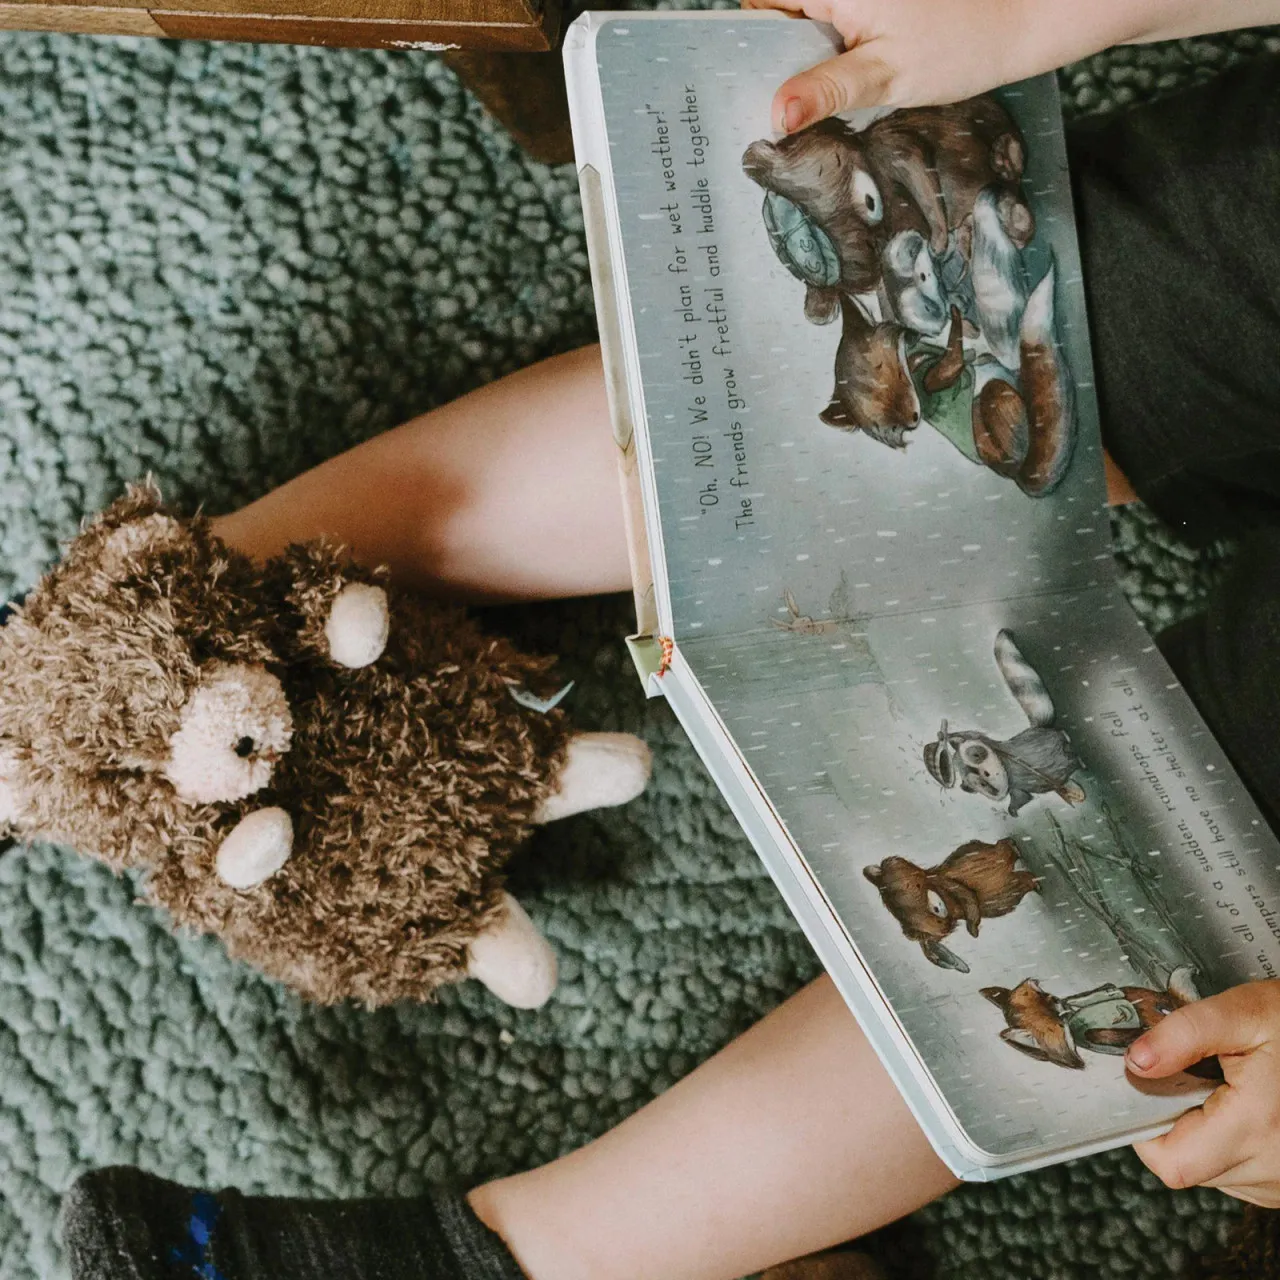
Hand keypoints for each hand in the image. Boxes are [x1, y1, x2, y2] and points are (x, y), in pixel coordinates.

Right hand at [739, 0, 1279, 131]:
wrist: (1028, 18)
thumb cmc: (964, 42)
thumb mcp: (886, 77)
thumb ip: (825, 92)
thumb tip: (773, 116)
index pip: (760, 6)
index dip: (749, 47)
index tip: (747, 92)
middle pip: (780, 16)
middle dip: (778, 62)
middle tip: (783, 113)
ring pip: (805, 24)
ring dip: (805, 65)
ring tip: (813, 103)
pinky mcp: (871, 6)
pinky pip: (830, 28)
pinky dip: (828, 57)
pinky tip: (838, 86)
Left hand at [1128, 981, 1279, 1207]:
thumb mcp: (1241, 1012)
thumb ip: (1184, 1034)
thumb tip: (1137, 1063)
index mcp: (1256, 1126)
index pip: (1173, 1163)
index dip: (1148, 1130)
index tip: (1151, 1093)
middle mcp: (1274, 1166)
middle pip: (1188, 1167)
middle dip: (1176, 1125)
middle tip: (1193, 1082)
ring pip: (1211, 1172)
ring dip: (1203, 1136)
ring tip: (1225, 1092)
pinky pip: (1237, 1173)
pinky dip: (1227, 1144)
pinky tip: (1242, 1110)